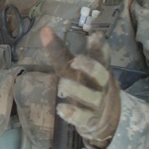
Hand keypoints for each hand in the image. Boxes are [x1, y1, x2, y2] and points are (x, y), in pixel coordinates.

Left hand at [41, 27, 120, 148]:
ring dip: (77, 90)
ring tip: (63, 85)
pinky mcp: (89, 119)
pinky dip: (73, 114)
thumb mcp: (74, 68)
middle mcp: (101, 84)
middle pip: (101, 74)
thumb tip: (43, 29)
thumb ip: (60, 51)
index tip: (95, 35)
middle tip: (75, 61)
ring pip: (91, 96)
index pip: (102, 56)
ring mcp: (96, 103)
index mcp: (99, 68)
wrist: (105, 119)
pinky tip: (61, 109)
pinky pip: (83, 117)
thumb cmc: (85, 85)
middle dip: (90, 67)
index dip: (100, 46)